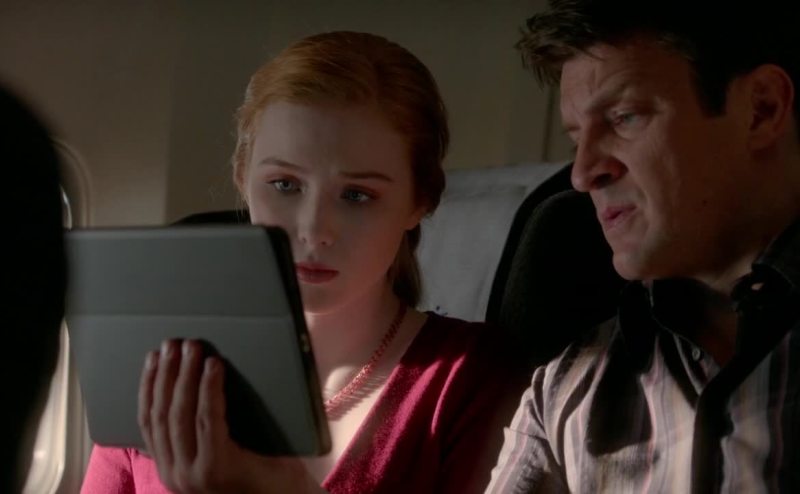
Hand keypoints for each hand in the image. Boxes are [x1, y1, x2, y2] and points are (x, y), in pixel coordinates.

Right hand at [138, 339, 323, 493]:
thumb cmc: (262, 472)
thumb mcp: (221, 451)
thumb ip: (201, 432)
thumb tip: (190, 384)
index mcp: (170, 469)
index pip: (148, 421)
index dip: (148, 385)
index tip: (153, 357)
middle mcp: (175, 475)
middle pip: (161, 414)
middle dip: (165, 373)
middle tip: (173, 344)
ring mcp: (193, 475)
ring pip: (181, 414)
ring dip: (185, 375)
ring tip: (194, 347)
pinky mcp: (217, 468)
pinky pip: (208, 419)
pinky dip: (210, 389)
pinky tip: (214, 366)